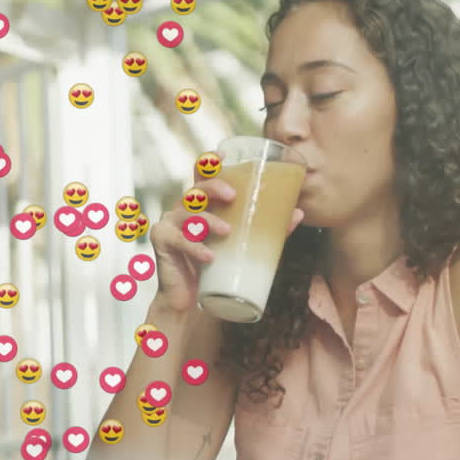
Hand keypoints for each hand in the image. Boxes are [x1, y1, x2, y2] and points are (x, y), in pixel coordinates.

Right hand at [149, 177, 303, 314]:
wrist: (193, 304)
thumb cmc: (218, 269)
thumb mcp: (244, 246)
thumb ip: (268, 229)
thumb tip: (298, 213)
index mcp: (203, 205)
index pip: (203, 176)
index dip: (209, 162)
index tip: (223, 155)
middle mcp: (184, 209)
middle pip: (196, 189)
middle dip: (213, 187)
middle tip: (232, 196)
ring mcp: (170, 223)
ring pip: (188, 214)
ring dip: (208, 220)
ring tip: (226, 231)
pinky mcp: (162, 242)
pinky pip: (178, 240)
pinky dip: (195, 247)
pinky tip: (209, 256)